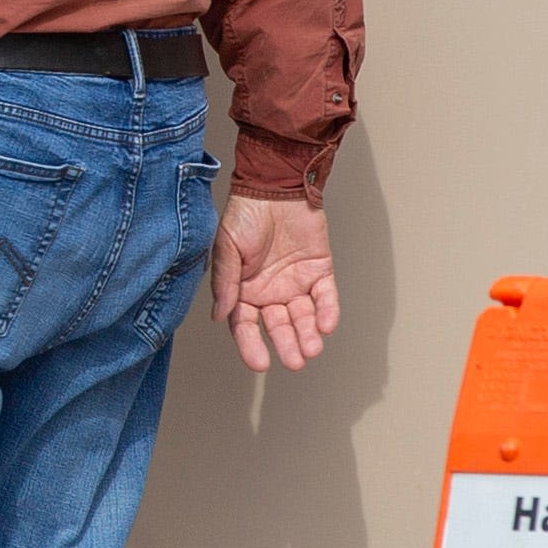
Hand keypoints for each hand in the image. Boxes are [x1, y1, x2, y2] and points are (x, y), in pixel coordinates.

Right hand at [211, 192, 339, 373]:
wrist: (275, 185)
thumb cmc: (245, 213)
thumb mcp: (226, 247)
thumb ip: (225, 281)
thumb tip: (219, 315)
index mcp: (244, 291)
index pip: (245, 326)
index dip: (251, 345)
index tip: (260, 362)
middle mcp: (270, 292)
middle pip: (278, 326)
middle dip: (287, 344)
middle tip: (295, 360)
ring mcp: (296, 283)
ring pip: (304, 316)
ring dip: (308, 333)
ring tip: (312, 347)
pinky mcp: (319, 271)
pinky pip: (325, 296)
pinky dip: (327, 310)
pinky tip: (326, 324)